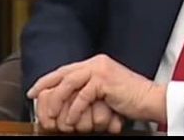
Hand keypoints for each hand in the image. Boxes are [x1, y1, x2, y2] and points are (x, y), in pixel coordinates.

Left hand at [28, 54, 164, 129]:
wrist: (151, 100)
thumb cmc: (130, 100)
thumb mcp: (105, 93)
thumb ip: (88, 91)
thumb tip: (68, 102)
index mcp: (94, 63)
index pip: (65, 70)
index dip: (48, 80)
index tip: (34, 90)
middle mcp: (95, 62)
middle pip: (63, 73)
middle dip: (45, 86)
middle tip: (33, 98)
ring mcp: (100, 69)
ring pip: (69, 83)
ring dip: (58, 101)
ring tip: (51, 116)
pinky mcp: (104, 80)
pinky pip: (83, 95)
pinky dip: (75, 110)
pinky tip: (72, 121)